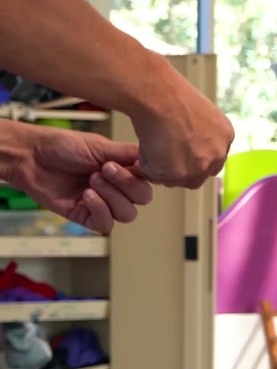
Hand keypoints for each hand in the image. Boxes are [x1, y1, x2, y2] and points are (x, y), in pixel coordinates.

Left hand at [10, 124, 153, 233]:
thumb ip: (128, 154)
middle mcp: (116, 187)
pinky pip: (106, 224)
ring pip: (128, 214)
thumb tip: (154, 157)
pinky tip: (87, 196)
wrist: (31, 156)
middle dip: (126, 185)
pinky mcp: (86, 216)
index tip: (128, 164)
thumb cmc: (61, 145)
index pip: (149, 180)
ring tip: (91, 182)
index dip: (141, 176)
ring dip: (112, 197)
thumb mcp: (100, 145)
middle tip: (104, 170)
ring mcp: (102, 203)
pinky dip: (101, 210)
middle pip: (143, 199)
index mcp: (124, 169)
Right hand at [132, 87, 233, 188]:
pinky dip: (146, 166)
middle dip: (177, 170)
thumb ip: (202, 134)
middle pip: (196, 176)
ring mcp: (199, 166)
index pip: (212, 162)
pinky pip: (157, 177)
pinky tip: (144, 148)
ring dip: (161, 169)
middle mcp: (217, 154)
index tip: (178, 157)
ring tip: (150, 147)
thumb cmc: (171, 95)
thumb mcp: (200, 114)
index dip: (192, 162)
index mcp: (225, 137)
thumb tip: (189, 144)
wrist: (158, 94)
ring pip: (176, 179)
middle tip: (159, 157)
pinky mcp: (179, 173)